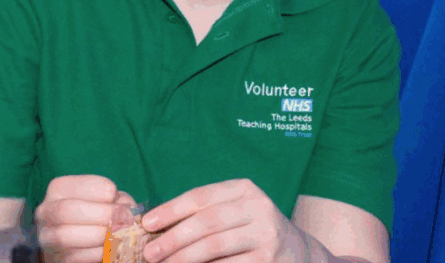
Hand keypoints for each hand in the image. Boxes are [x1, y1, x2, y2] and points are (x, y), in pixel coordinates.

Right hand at [35, 175, 136, 262]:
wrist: (79, 242)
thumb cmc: (96, 214)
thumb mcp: (107, 200)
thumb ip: (118, 200)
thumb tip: (127, 210)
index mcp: (58, 188)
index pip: (76, 185)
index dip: (102, 190)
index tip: (117, 197)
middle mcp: (46, 211)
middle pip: (66, 210)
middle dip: (100, 214)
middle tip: (123, 219)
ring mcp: (47, 237)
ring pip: (65, 236)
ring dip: (98, 235)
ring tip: (118, 234)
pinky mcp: (56, 258)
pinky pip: (73, 257)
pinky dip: (96, 253)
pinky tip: (110, 248)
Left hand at [139, 179, 292, 262]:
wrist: (297, 252)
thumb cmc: (251, 229)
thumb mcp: (235, 211)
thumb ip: (204, 213)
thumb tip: (157, 227)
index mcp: (244, 189)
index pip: (200, 197)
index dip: (171, 209)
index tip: (147, 223)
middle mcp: (258, 207)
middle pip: (206, 222)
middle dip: (173, 238)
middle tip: (150, 252)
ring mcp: (266, 235)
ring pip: (214, 247)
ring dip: (183, 258)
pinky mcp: (268, 261)